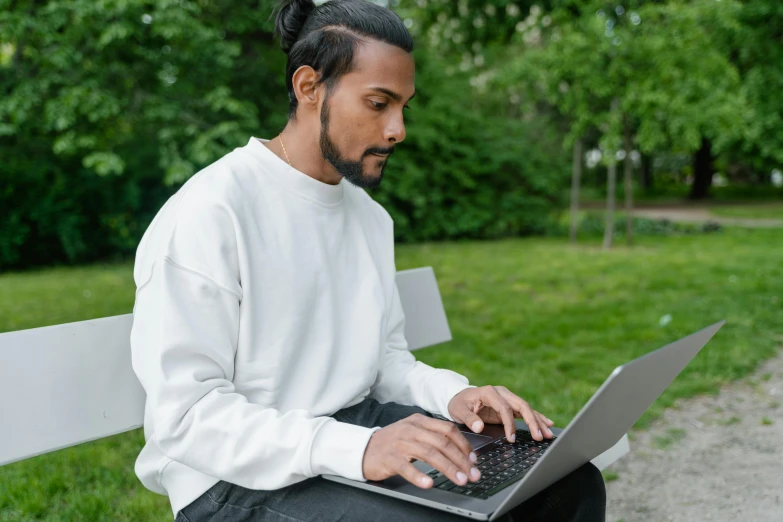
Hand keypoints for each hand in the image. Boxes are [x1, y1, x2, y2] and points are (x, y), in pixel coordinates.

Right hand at [361, 413, 481, 488]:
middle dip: (461, 460)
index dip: (464, 445)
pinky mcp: (389, 457)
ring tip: (460, 480)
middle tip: (473, 475)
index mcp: (420, 421)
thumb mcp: (413, 433)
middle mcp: (411, 429)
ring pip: (429, 454)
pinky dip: (419, 476)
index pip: (448, 430)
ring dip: (448, 468)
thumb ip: (432, 437)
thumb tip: (460, 451)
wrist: (363, 448)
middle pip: (442, 443)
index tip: (474, 459)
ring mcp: (400, 443)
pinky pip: (406, 467)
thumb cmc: (392, 443)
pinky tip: (429, 483)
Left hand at [447, 385, 554, 441]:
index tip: (512, 439)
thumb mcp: (458, 410)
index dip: (510, 424)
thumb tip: (478, 427)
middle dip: (532, 422)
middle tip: (540, 437)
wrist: (458, 396)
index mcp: (490, 392)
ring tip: (549, 433)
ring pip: (526, 408)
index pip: (505, 408)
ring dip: (538, 421)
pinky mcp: (510, 405)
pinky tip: (548, 424)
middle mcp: (502, 393)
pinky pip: (525, 412)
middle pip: (521, 405)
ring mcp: (507, 398)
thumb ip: (468, 418)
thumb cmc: (458, 403)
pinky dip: (536, 418)